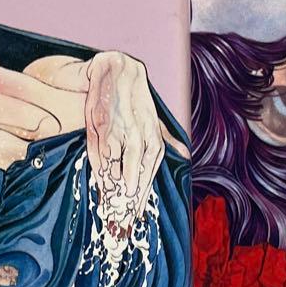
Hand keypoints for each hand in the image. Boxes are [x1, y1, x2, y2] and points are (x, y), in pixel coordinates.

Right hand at [83, 51, 164, 224]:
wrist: (116, 69)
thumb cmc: (133, 99)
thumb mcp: (153, 118)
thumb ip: (166, 138)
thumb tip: (185, 155)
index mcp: (153, 135)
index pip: (151, 169)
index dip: (144, 193)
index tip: (136, 216)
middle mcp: (141, 132)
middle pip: (139, 168)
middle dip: (133, 194)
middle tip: (125, 218)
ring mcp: (122, 127)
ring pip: (123, 159)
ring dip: (120, 181)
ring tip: (117, 203)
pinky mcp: (103, 120)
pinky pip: (103, 147)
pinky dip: (101, 164)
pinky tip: (100, 179)